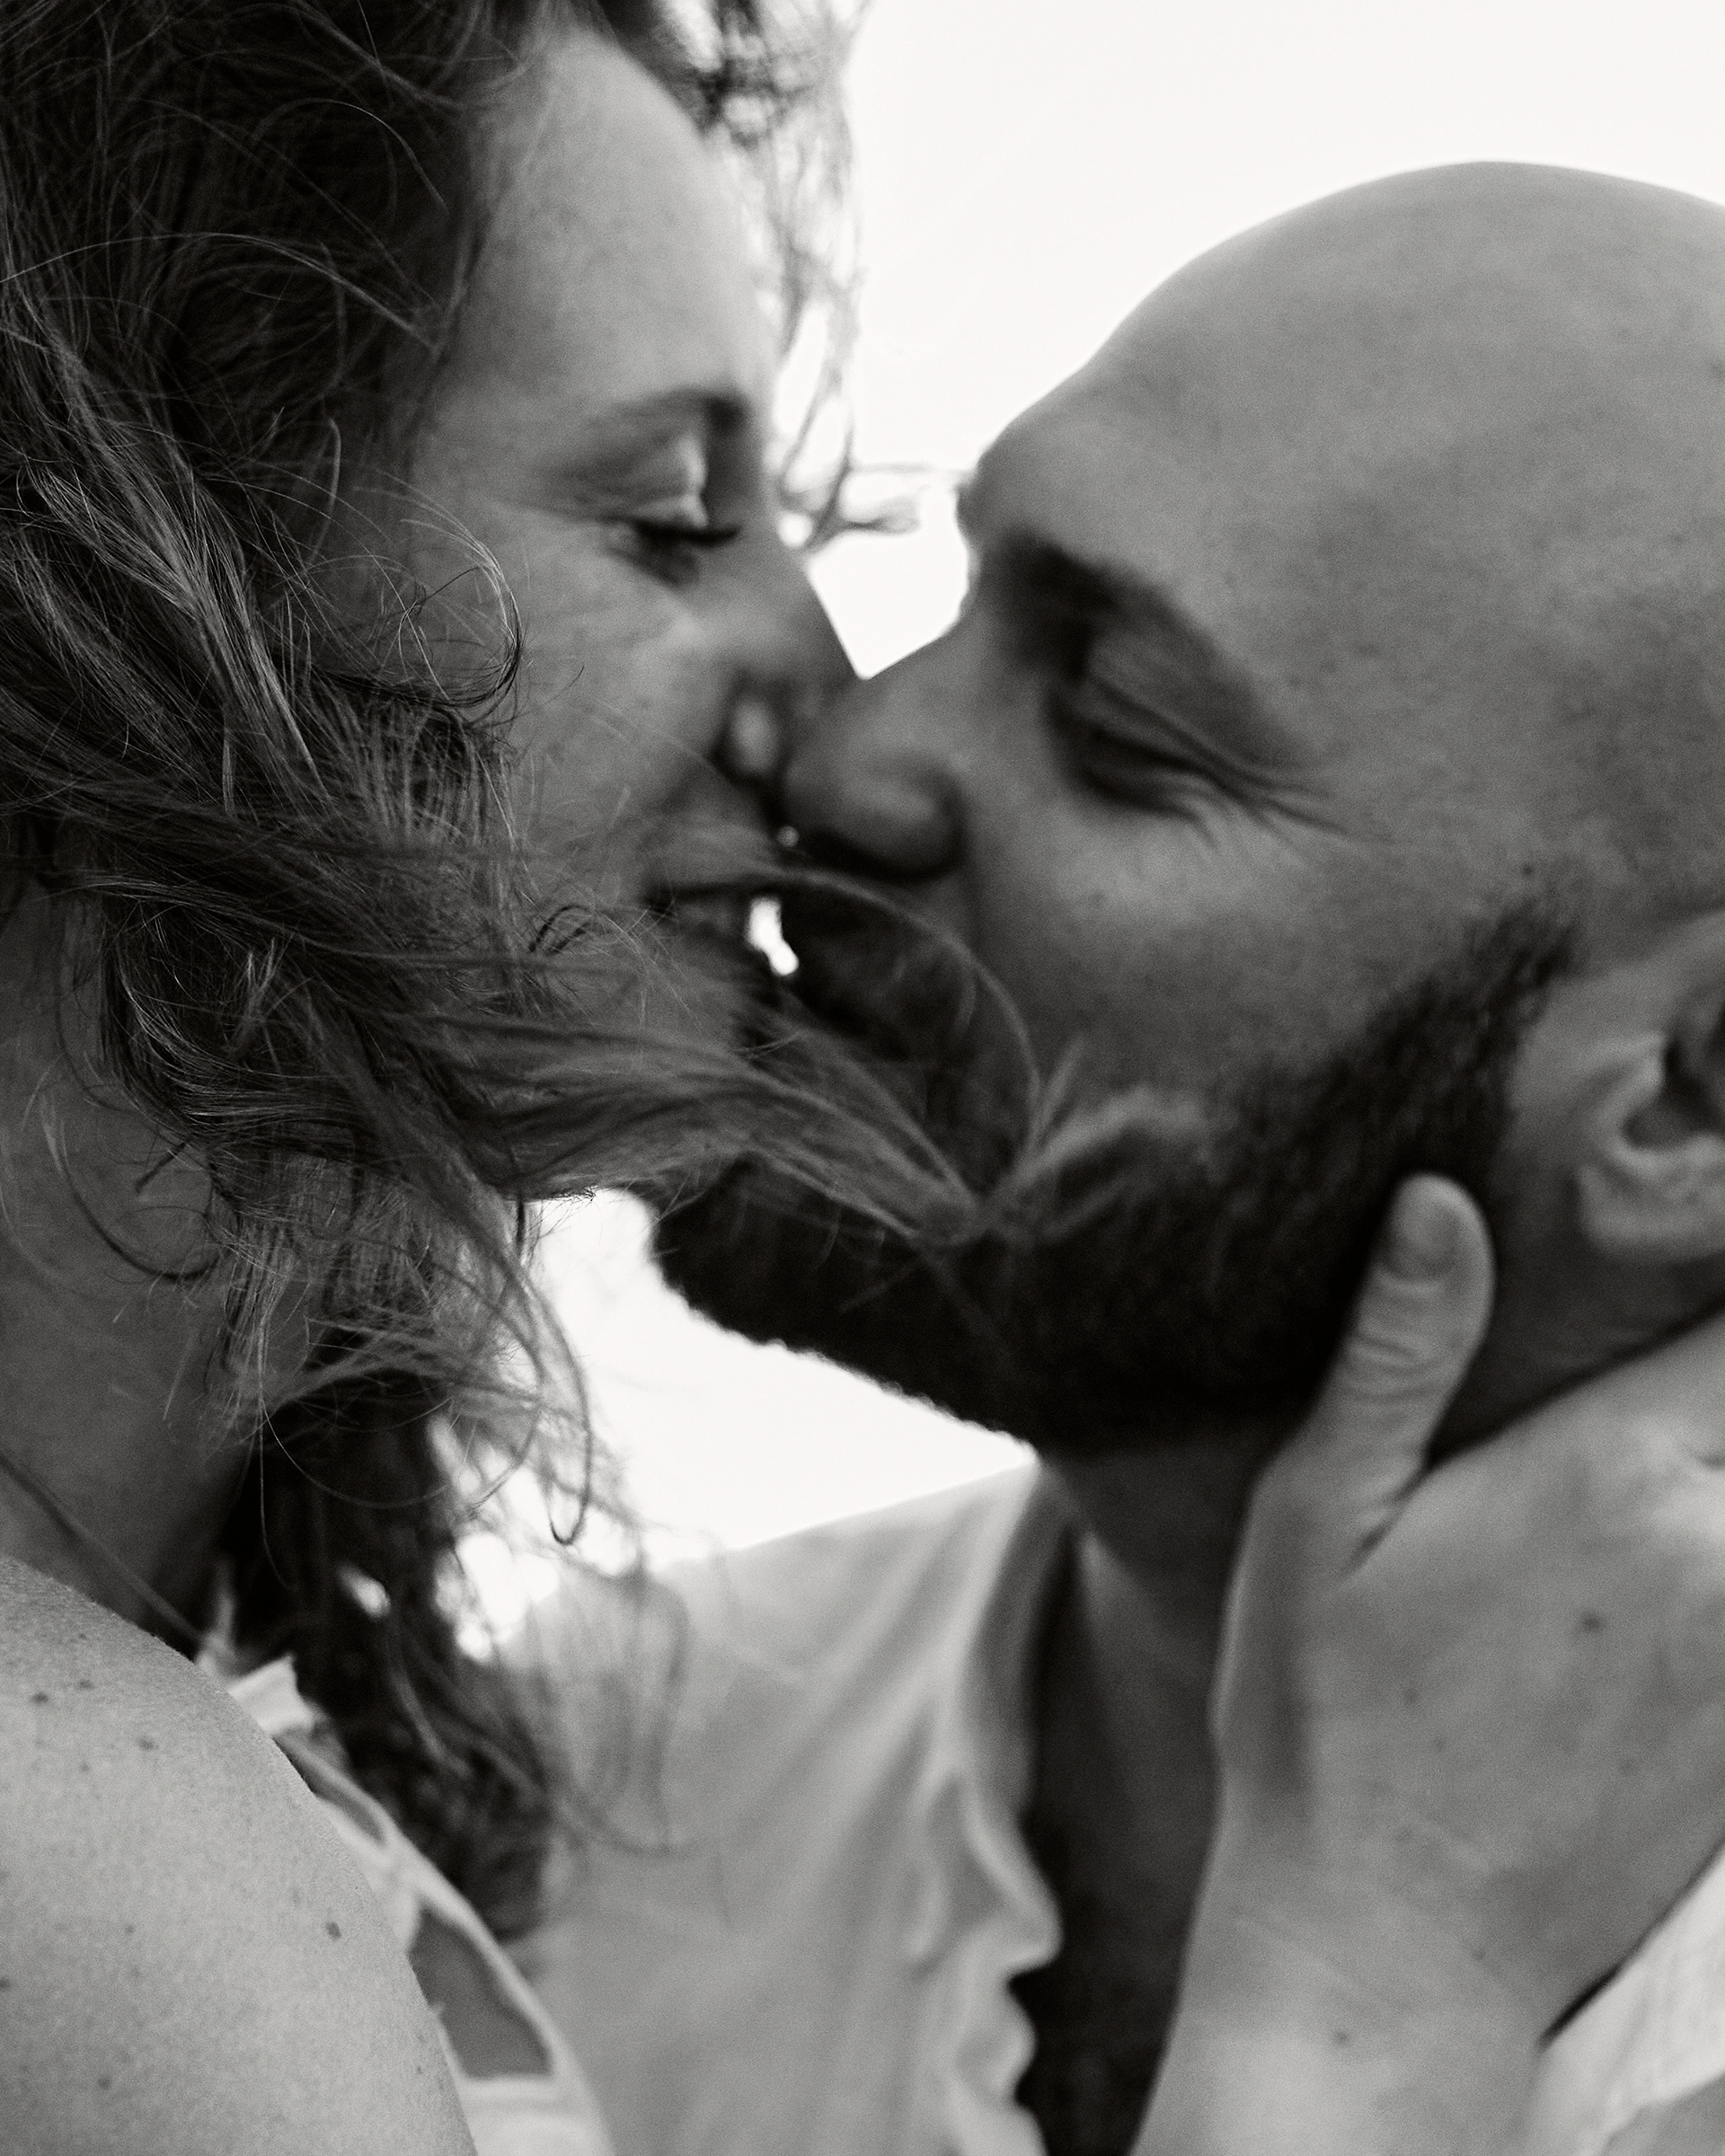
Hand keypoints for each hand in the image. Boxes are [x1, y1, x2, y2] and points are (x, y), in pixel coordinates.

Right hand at [1141, 1175, 1724, 2154]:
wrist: (1395, 1948)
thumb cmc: (1325, 1721)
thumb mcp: (1317, 1519)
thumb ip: (1397, 1353)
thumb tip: (1440, 1200)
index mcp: (1609, 1477)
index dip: (1708, 1266)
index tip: (1668, 1237)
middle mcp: (1720, 1556)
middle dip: (1708, 1379)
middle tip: (1638, 1377)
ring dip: (1716, 1462)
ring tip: (1623, 1487)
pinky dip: (1720, 1548)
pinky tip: (1643, 1579)